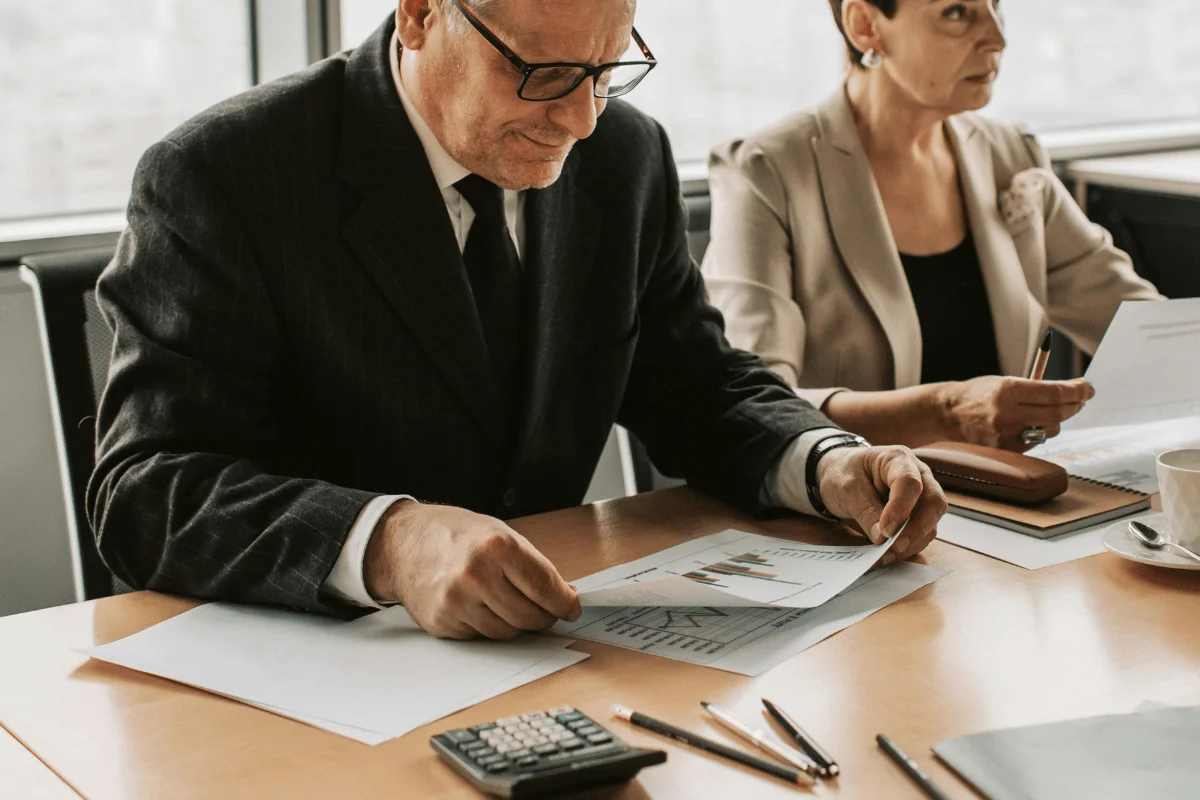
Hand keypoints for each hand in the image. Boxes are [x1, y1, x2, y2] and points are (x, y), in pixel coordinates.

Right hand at [363, 501, 581, 638]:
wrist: (403, 543)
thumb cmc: (454, 534)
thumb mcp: (499, 533)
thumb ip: (532, 565)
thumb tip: (564, 595)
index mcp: (496, 547)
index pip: (545, 588)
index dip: (565, 602)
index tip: (572, 607)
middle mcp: (476, 576)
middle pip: (529, 617)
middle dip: (545, 617)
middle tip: (547, 610)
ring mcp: (457, 603)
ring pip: (508, 632)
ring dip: (517, 624)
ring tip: (510, 602)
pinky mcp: (443, 623)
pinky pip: (482, 636)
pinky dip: (490, 625)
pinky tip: (481, 605)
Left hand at [816, 445, 947, 565]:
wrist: (839, 475)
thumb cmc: (843, 473)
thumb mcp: (846, 487)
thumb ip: (865, 510)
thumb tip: (883, 538)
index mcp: (898, 459)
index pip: (910, 482)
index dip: (901, 507)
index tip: (885, 529)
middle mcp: (918, 476)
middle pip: (933, 503)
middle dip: (917, 529)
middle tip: (894, 546)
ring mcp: (921, 497)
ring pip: (931, 524)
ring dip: (911, 543)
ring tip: (885, 556)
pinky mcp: (917, 517)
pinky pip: (921, 536)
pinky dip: (907, 548)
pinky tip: (888, 556)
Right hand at [939, 376, 1093, 450]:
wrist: (947, 414)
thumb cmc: (979, 394)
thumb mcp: (1004, 382)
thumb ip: (1035, 388)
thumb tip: (1072, 392)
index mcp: (1007, 390)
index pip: (1055, 393)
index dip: (1077, 390)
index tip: (1088, 387)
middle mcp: (1006, 413)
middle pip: (1058, 412)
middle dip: (1075, 405)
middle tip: (1080, 399)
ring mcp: (1005, 434)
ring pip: (1050, 429)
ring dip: (1056, 420)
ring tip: (1046, 411)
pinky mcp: (1004, 449)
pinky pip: (1035, 442)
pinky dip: (1038, 432)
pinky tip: (1026, 424)